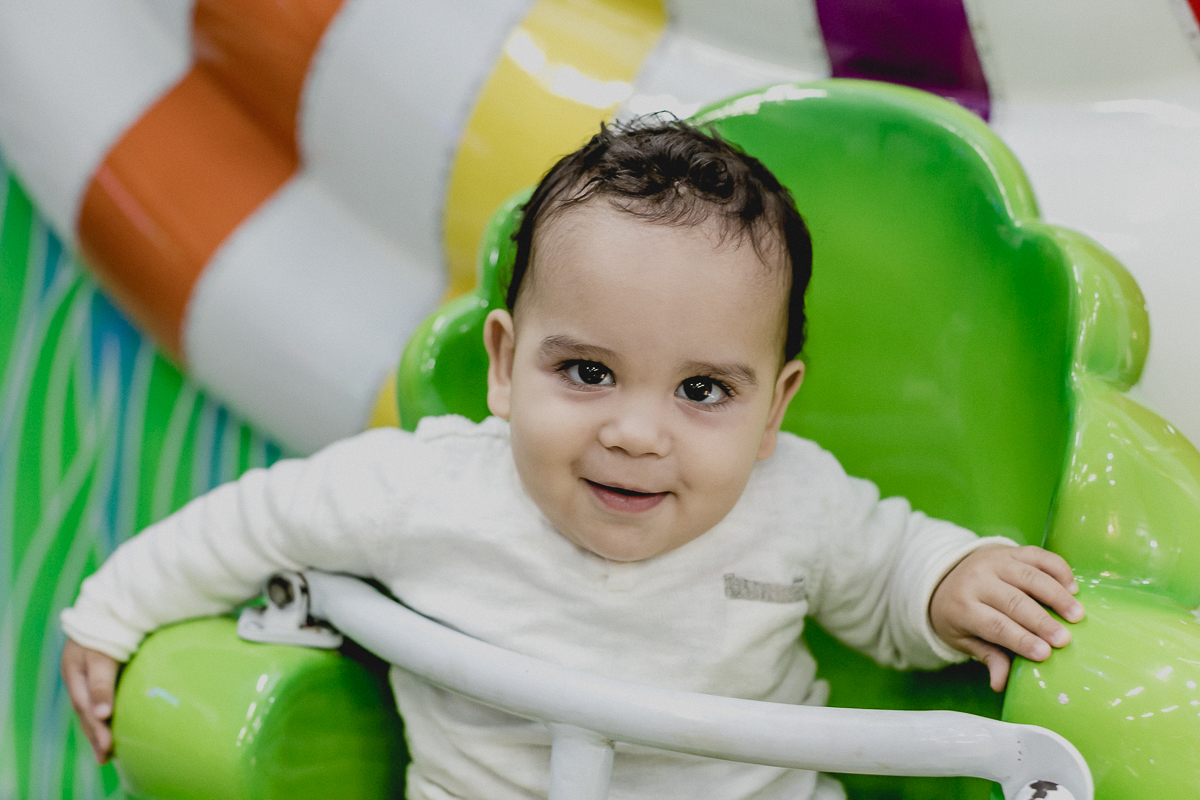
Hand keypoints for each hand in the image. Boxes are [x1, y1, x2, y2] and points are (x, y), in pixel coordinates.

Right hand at [61, 639, 119, 763]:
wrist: (107, 604)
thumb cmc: (105, 628)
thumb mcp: (100, 655)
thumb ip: (101, 683)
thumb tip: (102, 713)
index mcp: (75, 674)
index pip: (86, 708)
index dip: (96, 728)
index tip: (108, 746)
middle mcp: (78, 677)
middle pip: (86, 711)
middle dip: (95, 734)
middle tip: (107, 757)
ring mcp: (86, 674)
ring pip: (91, 706)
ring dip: (98, 727)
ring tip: (107, 749)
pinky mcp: (99, 671)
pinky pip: (98, 697)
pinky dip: (103, 713)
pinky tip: (110, 723)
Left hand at [930, 545, 1083, 691]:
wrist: (944, 575)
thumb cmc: (960, 615)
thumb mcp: (965, 638)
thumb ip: (987, 657)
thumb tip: (1000, 684)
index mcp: (963, 606)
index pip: (994, 624)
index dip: (1020, 639)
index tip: (1045, 654)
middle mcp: (977, 580)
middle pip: (1013, 601)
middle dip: (1041, 621)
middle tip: (1065, 639)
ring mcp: (994, 561)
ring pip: (1028, 576)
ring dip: (1055, 595)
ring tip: (1077, 614)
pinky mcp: (1009, 550)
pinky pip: (1036, 555)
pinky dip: (1057, 569)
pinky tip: (1072, 587)